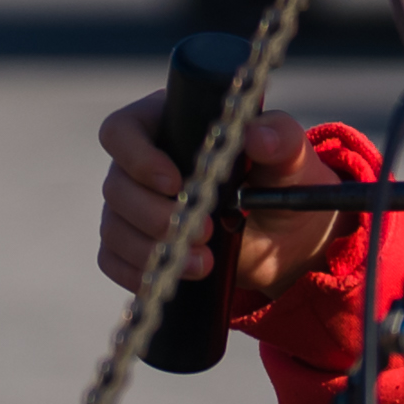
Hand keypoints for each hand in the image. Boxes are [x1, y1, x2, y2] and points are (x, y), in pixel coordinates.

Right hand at [95, 94, 348, 305]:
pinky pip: (113, 260)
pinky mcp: (136, 245)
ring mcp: (134, 207)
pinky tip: (173, 277)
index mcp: (168, 125)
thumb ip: (280, 138)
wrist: (288, 236)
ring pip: (113, 227)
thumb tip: (258, 136)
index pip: (122, 131)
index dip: (137, 156)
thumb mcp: (290, 157)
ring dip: (151, 250)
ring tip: (202, 262)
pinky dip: (138, 273)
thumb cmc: (284, 181)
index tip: (174, 182)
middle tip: (202, 230)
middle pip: (117, 186)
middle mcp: (141, 164)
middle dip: (155, 215)